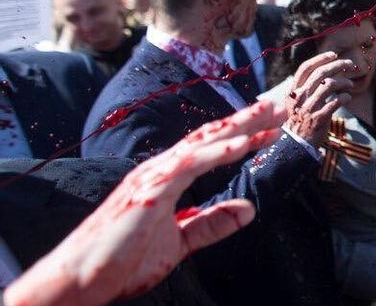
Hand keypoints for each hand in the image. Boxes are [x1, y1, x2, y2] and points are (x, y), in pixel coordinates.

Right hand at [6, 101, 286, 305]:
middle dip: (247, 120)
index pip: (211, 149)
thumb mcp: (178, 244)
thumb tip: (249, 211)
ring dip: (239, 127)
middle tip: (280, 108)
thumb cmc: (120, 263)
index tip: (272, 128)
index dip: (243, 136)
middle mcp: (161, 170)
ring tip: (269, 115)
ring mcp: (154, 176)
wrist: (80, 281)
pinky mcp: (150, 189)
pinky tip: (243, 143)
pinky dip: (218, 151)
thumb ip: (210, 226)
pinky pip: (190, 163)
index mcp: (167, 179)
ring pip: (203, 141)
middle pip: (211, 136)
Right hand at [283, 51, 353, 145]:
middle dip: (338, 65)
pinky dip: (345, 97)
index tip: (333, 55)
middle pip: (321, 73)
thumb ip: (305, 88)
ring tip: (350, 85)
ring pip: (330, 85)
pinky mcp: (319, 117)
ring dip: (344, 82)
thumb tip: (324, 72)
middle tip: (350, 64)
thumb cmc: (298, 121)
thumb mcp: (295, 102)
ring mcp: (309, 107)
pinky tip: (347, 97)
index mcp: (293, 91)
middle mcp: (300, 96)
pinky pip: (336, 101)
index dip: (320, 58)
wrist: (295, 144)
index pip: (305, 68)